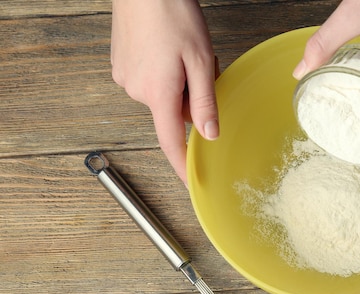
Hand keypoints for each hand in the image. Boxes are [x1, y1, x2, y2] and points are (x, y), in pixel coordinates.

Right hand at [111, 0, 217, 184]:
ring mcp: (125, 77)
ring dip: (178, 82)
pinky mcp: (120, 65)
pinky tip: (167, 48)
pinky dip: (164, 72)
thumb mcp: (200, 60)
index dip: (182, 165)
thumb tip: (210, 134)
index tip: (191, 182)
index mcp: (158, 94)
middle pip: (174, 113)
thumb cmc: (172, 14)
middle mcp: (137, 91)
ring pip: (164, 96)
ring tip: (182, 51)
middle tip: (202, 67)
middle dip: (192, 98)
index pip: (170, 142)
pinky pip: (150, 81)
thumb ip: (205, 101)